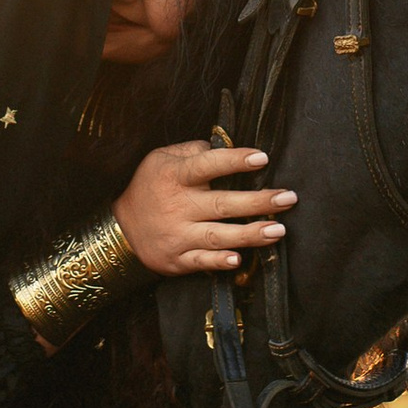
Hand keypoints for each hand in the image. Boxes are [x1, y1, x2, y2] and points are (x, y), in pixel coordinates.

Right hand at [115, 140, 295, 276]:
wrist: (118, 231)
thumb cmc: (148, 187)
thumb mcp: (160, 159)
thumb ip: (192, 151)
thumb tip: (223, 146)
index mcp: (175, 176)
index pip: (208, 165)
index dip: (235, 161)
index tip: (262, 159)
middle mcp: (178, 206)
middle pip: (223, 204)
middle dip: (259, 202)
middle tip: (288, 198)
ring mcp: (178, 235)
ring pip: (219, 235)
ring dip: (251, 234)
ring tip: (279, 230)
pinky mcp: (178, 259)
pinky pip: (202, 261)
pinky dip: (219, 262)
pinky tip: (239, 260)